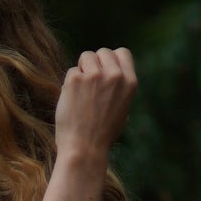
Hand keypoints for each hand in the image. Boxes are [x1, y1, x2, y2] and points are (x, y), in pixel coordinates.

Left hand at [54, 47, 136, 163]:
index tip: (104, 71)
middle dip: (95, 64)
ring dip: (82, 70)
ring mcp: (95, 75)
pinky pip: (72, 71)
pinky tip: (72, 101)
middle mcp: (114, 75)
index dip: (112, 60)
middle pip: (103, 52)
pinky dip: (70, 84)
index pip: (122, 52)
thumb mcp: (123, 111)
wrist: (84, 148)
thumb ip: (120, 90)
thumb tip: (115, 74)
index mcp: (129, 82)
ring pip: (86, 57)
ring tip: (81, 92)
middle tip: (89, 85)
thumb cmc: (102, 135)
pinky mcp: (76, 79)